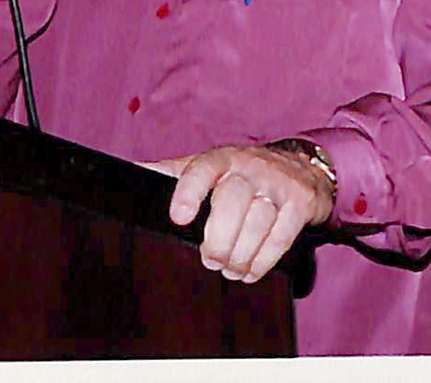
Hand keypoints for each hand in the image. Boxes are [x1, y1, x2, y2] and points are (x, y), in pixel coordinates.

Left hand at [144, 145, 334, 282]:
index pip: (203, 168)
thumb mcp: (209, 166)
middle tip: (211, 260)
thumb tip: (128, 174)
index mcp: (223, 158)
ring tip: (230, 269)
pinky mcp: (301, 202)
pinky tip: (251, 271)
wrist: (302, 167)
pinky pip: (281, 236)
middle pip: (232, 203)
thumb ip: (172, 172)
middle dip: (219, 241)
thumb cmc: (243, 173)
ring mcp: (279, 183)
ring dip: (240, 256)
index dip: (189, 192)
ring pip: (257, 223)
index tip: (179, 218)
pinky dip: (263, 261)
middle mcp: (252, 166)